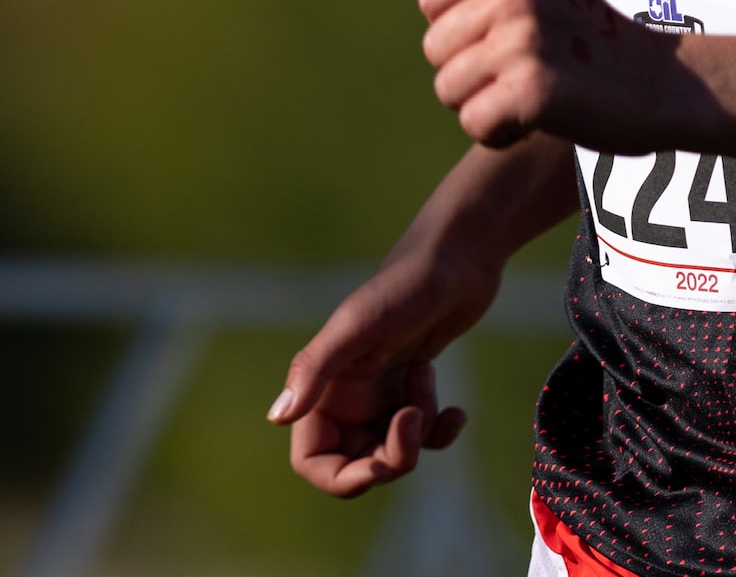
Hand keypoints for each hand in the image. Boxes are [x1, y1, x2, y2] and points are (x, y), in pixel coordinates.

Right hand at [271, 241, 498, 495]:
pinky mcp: (415, 386)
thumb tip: (277, 417)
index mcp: (325, 384)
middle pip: (358, 462)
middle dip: (391, 455)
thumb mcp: (357, 326)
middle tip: (415, 417)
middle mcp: (349, 394)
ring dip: (419, 431)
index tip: (377, 467)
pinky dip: (440, 432)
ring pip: (393, 451)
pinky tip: (457, 412)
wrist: (458, 258)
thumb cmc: (404, 286)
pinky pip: (424, 436)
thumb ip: (315, 368)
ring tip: (426, 376)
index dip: (340, 477)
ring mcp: (383, 392)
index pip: (311, 459)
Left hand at [420, 0, 708, 151]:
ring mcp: (524, 40)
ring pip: (449, 88)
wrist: (662, 82)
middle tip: (525, 70)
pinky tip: (535, 121)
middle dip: (470, 72)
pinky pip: (474, 122)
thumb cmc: (595, 30)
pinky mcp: (532, 89)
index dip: (461, 27)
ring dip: (484, 105)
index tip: (508, 35)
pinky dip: (500, 133)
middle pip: (435, 48)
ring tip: (531, 95)